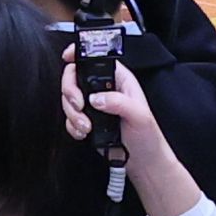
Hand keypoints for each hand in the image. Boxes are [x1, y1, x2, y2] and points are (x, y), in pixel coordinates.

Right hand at [82, 64, 194, 215]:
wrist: (143, 162)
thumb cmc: (148, 137)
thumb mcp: (140, 116)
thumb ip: (119, 102)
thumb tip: (96, 98)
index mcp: (118, 79)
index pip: (95, 58)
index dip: (79, 54)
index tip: (68, 57)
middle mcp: (104, 88)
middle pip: (74, 77)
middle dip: (70, 92)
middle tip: (79, 106)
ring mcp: (93, 104)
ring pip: (69, 99)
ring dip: (72, 114)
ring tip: (86, 127)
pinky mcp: (87, 120)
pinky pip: (69, 117)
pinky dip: (72, 125)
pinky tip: (84, 133)